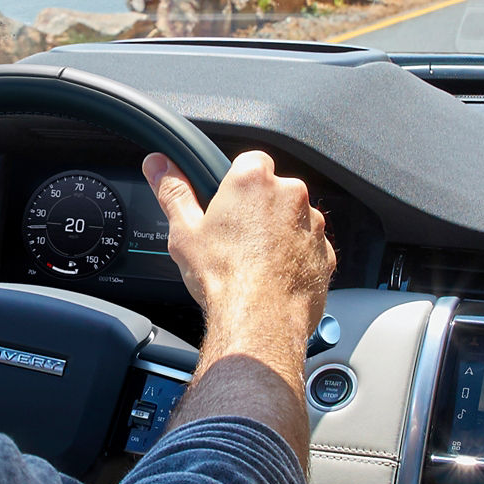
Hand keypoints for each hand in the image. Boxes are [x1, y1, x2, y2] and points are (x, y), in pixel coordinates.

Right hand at [143, 150, 335, 337]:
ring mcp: (312, 224)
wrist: (260, 321)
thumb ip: (172, 191)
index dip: (236, 184)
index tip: (227, 205)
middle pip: (273, 191)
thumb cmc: (224, 276)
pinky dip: (294, 257)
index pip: (250, 162)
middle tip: (235, 238)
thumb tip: (157, 166)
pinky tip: (273, 276)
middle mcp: (290, 195)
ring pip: (292, 219)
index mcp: (253, 180)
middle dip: (257, 210)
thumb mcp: (184, 231)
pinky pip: (308, 247)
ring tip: (253, 262)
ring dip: (277, 234)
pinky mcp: (326, 253)